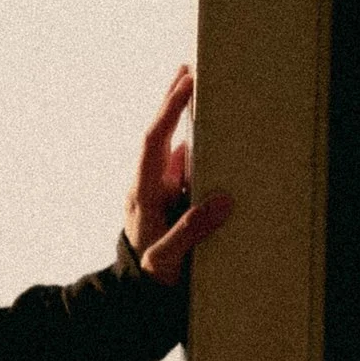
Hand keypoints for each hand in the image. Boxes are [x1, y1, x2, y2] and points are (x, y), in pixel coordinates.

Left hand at [125, 66, 232, 283]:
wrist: (137, 291)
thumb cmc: (150, 275)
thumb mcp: (168, 258)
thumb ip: (191, 230)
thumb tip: (222, 200)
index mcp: (142, 193)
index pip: (153, 142)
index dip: (168, 112)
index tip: (185, 85)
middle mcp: (147, 185)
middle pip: (157, 134)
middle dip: (170, 102)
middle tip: (187, 69)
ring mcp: (157, 189)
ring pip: (170, 147)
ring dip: (183, 120)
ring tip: (199, 88)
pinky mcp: (168, 197)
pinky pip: (181, 164)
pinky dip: (194, 144)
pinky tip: (209, 131)